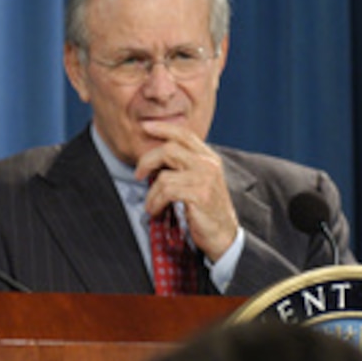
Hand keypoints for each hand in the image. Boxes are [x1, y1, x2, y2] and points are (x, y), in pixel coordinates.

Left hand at [134, 121, 237, 260]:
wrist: (224, 234)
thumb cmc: (205, 207)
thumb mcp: (197, 180)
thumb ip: (182, 164)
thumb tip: (154, 154)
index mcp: (208, 157)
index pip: (184, 134)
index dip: (163, 127)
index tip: (145, 126)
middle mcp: (208, 164)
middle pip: (168, 149)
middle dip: (146, 161)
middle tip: (138, 174)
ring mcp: (205, 179)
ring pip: (164, 176)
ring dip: (151, 193)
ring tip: (150, 203)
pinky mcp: (200, 195)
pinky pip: (166, 192)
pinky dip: (155, 202)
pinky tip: (155, 210)